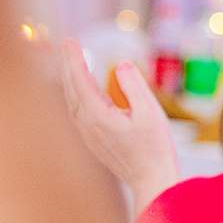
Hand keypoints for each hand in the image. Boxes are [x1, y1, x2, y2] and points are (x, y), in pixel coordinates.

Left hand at [58, 38, 178, 212]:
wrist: (151, 181)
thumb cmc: (155, 149)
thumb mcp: (150, 113)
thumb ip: (134, 85)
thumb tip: (121, 65)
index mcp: (98, 115)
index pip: (80, 79)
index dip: (74, 59)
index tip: (70, 41)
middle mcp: (86, 124)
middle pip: (70, 88)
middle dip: (68, 65)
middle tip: (67, 45)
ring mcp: (86, 134)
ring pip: (70, 101)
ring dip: (69, 80)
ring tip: (72, 63)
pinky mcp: (91, 141)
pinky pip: (76, 111)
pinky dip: (74, 94)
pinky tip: (79, 91)